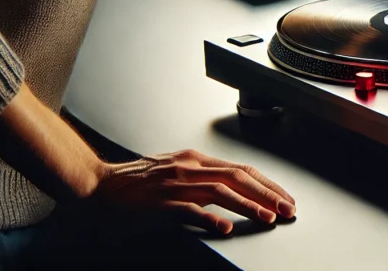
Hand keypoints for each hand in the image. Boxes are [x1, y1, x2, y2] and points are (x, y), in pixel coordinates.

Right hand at [92, 149, 295, 234]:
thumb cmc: (138, 182)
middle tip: (287, 209)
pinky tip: (225, 227)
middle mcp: (190, 167)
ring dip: (248, 205)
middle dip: (268, 194)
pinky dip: (209, 218)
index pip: (242, 169)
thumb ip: (204, 178)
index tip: (285, 198)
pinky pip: (188, 210)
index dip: (267, 184)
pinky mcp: (159, 203)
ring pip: (221, 191)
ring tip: (267, 217)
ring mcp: (175, 184)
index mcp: (196, 160)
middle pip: (239, 177)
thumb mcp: (177, 171)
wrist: (99, 185)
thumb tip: (235, 188)